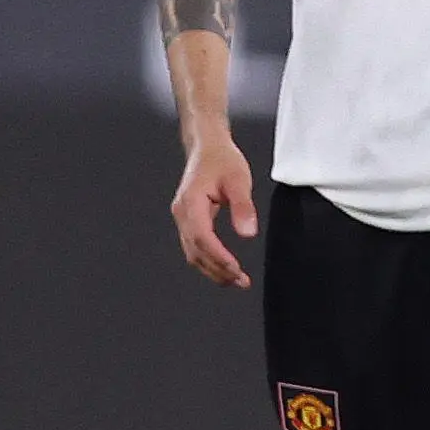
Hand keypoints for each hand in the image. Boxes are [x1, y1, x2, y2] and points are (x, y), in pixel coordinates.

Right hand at [171, 129, 258, 288]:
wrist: (207, 147)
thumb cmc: (223, 160)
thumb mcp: (239, 180)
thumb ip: (243, 207)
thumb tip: (248, 233)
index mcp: (191, 203)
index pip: (201, 237)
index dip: (218, 256)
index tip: (236, 269)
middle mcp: (182, 213)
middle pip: (195, 250)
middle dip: (217, 269)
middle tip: (240, 282)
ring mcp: (182, 217)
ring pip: (193, 252)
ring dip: (212, 268)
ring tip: (235, 281)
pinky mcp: (188, 220)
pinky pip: (195, 245)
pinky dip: (208, 259)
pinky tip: (224, 267)